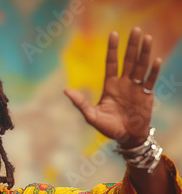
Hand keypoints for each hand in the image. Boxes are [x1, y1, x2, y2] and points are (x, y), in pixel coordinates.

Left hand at [64, 27, 160, 147]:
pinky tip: (155, 60)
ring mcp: (136, 88)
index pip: (112, 63)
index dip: (113, 49)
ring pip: (140, 66)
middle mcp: (124, 83)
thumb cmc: (108, 127)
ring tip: (147, 38)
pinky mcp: (146, 95)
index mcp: (110, 86)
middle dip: (132, 46)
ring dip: (144, 53)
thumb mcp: (91, 116)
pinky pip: (150, 80)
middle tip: (135, 29)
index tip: (113, 34)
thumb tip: (65, 90)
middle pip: (128, 60)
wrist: (126, 138)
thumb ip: (80, 103)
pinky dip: (153, 71)